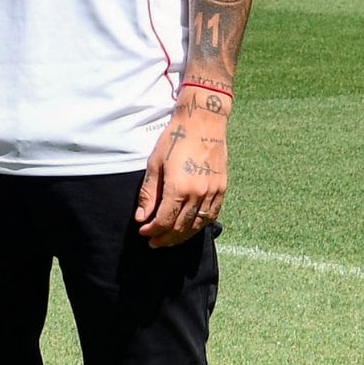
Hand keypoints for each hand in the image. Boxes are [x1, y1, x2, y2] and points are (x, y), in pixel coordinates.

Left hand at [135, 104, 228, 247]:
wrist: (204, 121)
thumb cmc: (175, 139)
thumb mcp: (155, 164)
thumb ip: (148, 193)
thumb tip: (141, 218)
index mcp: (179, 187)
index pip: (164, 220)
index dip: (152, 231)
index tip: (143, 233)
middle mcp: (198, 193)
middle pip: (181, 226)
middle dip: (165, 238)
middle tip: (154, 243)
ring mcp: (213, 192)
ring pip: (198, 224)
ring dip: (182, 236)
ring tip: (169, 240)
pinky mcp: (222, 188)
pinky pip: (211, 215)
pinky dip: (200, 225)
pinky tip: (190, 228)